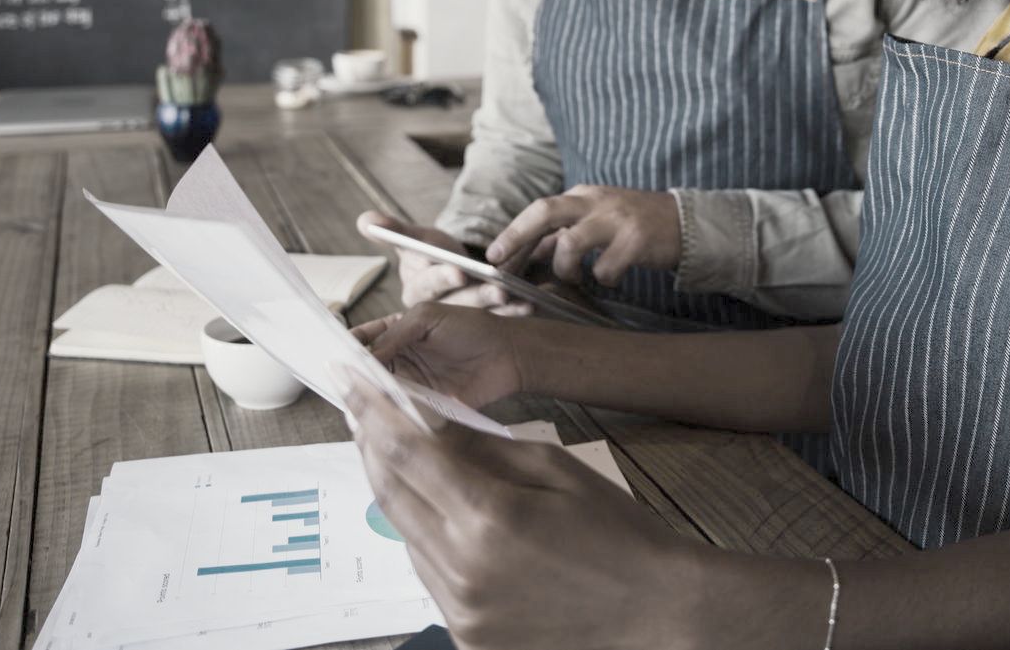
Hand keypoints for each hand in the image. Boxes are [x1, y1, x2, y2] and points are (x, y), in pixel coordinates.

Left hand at [343, 380, 699, 649]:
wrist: (657, 610)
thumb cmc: (618, 533)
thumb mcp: (557, 469)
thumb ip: (485, 450)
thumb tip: (431, 427)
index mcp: (490, 517)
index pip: (407, 454)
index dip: (372, 414)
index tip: (352, 385)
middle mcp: (463, 570)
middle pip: (392, 496)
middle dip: (373, 449)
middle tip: (364, 416)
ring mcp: (462, 612)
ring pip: (406, 538)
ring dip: (402, 497)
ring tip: (409, 464)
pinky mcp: (468, 639)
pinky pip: (430, 578)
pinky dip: (428, 542)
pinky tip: (446, 521)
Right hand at [351, 302, 524, 410]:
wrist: (509, 354)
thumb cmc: (472, 327)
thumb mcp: (427, 319)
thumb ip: (394, 335)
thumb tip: (363, 356)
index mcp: (396, 333)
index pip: (362, 341)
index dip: (345, 348)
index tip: (329, 356)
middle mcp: (400, 360)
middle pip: (366, 372)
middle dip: (352, 377)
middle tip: (337, 384)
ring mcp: (411, 384)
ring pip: (380, 394)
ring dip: (369, 397)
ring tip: (353, 400)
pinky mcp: (425, 407)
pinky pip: (401, 412)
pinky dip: (389, 414)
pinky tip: (379, 416)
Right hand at [358, 211, 527, 313]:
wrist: (456, 272)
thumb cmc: (433, 253)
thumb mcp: (418, 240)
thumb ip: (394, 231)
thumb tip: (365, 220)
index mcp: (414, 291)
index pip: (426, 284)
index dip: (442, 277)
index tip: (459, 270)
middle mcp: (433, 312)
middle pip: (455, 303)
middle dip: (476, 295)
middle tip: (498, 288)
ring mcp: (458, 321)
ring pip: (477, 314)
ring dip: (498, 306)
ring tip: (516, 296)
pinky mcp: (479, 327)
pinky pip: (497, 321)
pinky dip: (513, 312)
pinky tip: (528, 304)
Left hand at [484, 186, 680, 286]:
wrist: (686, 223)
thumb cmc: (635, 224)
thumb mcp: (597, 220)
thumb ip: (565, 233)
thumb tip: (530, 250)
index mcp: (583, 196)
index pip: (539, 210)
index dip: (513, 233)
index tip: (493, 255)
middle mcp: (596, 201)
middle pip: (545, 211)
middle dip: (516, 236)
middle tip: (500, 263)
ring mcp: (617, 219)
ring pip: (570, 243)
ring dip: (566, 269)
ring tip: (577, 278)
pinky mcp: (637, 239)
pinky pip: (605, 267)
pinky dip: (603, 278)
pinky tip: (613, 278)